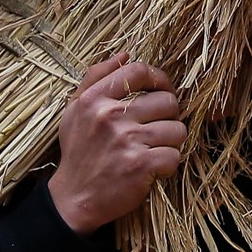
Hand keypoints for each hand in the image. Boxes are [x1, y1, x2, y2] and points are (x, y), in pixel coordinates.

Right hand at [46, 55, 186, 236]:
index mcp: (94, 99)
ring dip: (170, 142)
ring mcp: (127, 140)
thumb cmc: (79, 151)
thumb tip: (125, 54)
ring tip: (154, 149)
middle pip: (167, 101)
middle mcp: (110, 116)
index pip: (138, 72)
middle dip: (169, 116)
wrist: (74, 198)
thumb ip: (96, 77)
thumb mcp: (76, 109)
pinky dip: (168, 165)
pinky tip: (153, 168)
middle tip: (158, 128)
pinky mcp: (141, 165)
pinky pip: (174, 155)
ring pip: (177, 129)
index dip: (159, 78)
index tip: (162, 90)